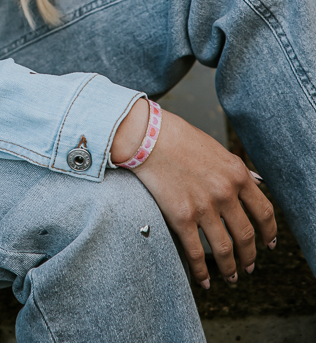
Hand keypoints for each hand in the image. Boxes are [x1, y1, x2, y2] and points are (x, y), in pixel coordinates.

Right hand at [130, 109, 276, 287]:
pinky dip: (202, 272)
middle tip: (249, 267)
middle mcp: (225, 192)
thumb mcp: (217, 150)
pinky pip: (196, 254)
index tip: (269, 243)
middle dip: (250, 256)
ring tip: (231, 278)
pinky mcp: (182, 217)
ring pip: (225, 250)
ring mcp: (204, 206)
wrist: (148, 136)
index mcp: (237, 174)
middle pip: (246, 235)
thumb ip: (236, 170)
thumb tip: (257, 182)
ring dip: (230, 269)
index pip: (264, 212)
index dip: (269, 232)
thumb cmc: (179, 138)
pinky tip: (205, 281)